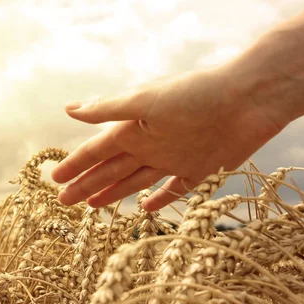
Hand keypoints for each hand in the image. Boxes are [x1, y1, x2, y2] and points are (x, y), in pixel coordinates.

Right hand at [51, 61, 289, 211]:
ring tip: (93, 205)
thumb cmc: (196, 94)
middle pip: (111, 169)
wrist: (248, 98)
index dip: (75, 165)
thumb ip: (109, 108)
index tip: (54, 180)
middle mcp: (150, 143)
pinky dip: (159, 199)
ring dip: (114, 192)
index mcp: (134, 127)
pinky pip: (173, 189)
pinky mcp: (199, 169)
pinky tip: (145, 208)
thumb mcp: (146, 100)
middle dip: (87, 184)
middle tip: (63, 201)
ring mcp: (173, 158)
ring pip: (135, 180)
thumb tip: (68, 110)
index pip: (97, 151)